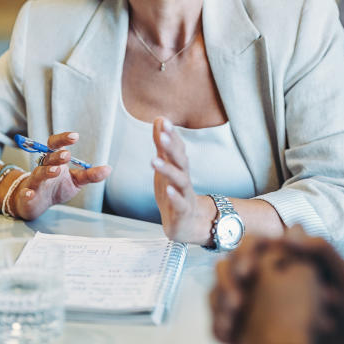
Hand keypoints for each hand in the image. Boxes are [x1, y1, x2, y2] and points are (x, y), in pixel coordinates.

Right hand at [11, 131, 110, 219]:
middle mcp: (43, 168)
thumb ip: (90, 175)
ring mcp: (34, 182)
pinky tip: (30, 193)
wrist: (36, 203)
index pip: (55, 145)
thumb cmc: (56, 187)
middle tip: (67, 155)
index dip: (63, 139)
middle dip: (57, 156)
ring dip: (46, 172)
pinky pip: (26, 193)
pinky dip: (27, 193)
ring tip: (55, 171)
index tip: (75, 136)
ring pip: (38, 174)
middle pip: (48, 158)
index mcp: (54, 161)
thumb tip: (108, 169)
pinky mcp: (27, 196)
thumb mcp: (76, 181)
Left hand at [151, 117, 211, 242]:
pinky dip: (174, 196)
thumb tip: (160, 119)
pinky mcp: (183, 212)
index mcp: (178, 167)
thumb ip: (163, 145)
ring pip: (179, 180)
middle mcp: (183, 178)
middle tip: (163, 134)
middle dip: (172, 147)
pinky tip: (168, 189)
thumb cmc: (174, 192)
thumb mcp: (166, 167)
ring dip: (168, 170)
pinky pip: (179, 203)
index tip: (164, 120)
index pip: (177, 148)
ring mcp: (184, 195)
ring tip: (154, 160)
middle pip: (180, 160)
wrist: (189, 224)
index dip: (171, 135)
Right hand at [211, 227, 343, 343]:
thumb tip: (291, 230)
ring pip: (218, 293)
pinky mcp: (242, 322)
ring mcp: (248, 298)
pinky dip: (219, 327)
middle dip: (228, 283)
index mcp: (281, 258)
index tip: (249, 273)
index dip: (245, 255)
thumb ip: (319, 248)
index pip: (252, 244)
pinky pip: (219, 320)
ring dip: (220, 305)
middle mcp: (260, 275)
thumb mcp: (340, 275)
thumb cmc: (343, 306)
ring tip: (231, 323)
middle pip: (228, 267)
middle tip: (238, 304)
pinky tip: (229, 337)